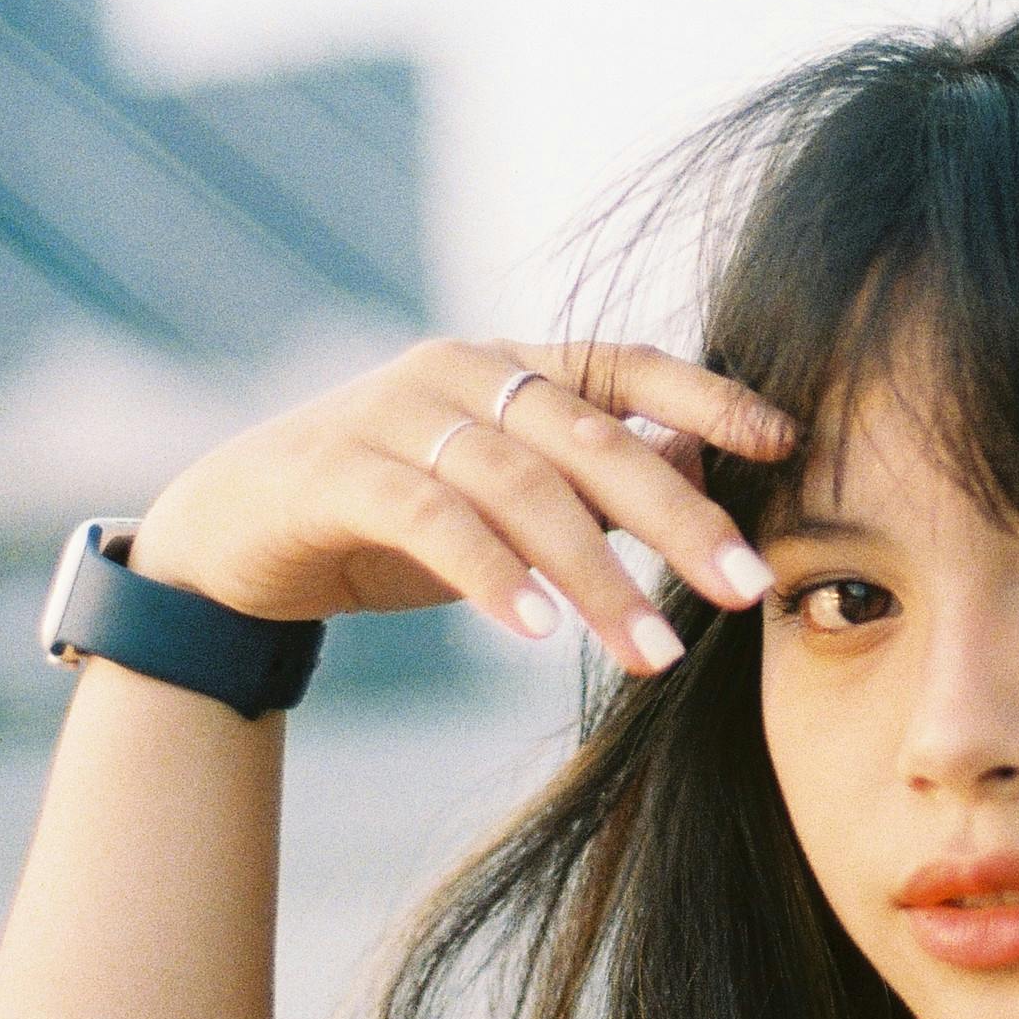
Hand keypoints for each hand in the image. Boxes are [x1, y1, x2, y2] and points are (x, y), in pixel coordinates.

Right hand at [129, 337, 797, 672]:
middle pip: (592, 438)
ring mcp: (393, 412)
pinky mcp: (337, 470)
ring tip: (652, 654)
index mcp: (511, 365)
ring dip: (596, 576)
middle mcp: (460, 371)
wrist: (231, 535)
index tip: (786, 444)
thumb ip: (594, 479)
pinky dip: (491, 575)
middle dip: (680, 517)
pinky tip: (537, 632)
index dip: (708, 397)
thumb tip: (707, 466)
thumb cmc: (391, 515)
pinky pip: (431, 519)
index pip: (627, 364)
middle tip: (749, 589)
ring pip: (522, 487)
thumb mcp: (504, 495)